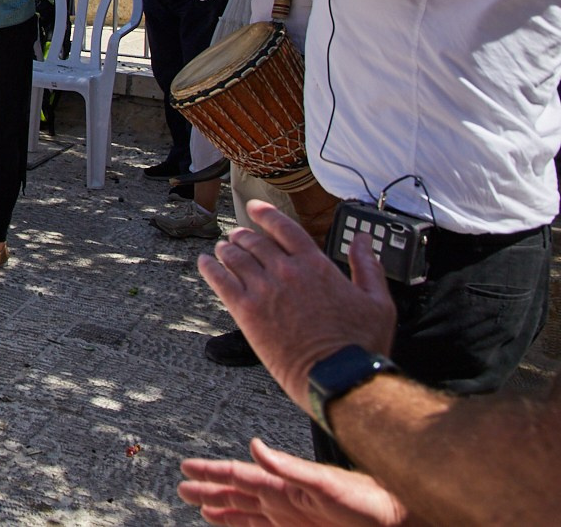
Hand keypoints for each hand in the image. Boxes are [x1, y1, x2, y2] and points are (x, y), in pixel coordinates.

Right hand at [179, 438, 408, 525]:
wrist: (395, 520)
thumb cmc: (364, 499)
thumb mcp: (323, 482)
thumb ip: (288, 466)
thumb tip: (255, 445)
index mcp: (281, 485)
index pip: (237, 476)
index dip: (211, 472)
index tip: (187, 468)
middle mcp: (281, 498)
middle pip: (236, 493)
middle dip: (209, 490)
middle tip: (184, 488)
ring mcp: (290, 515)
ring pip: (246, 511)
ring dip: (223, 509)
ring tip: (202, 508)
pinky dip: (244, 526)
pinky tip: (236, 525)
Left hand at [196, 201, 396, 411]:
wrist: (338, 376)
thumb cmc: (360, 344)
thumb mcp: (377, 301)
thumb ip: (367, 266)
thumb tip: (364, 240)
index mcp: (315, 264)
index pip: (283, 227)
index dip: (265, 214)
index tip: (254, 208)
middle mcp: (286, 271)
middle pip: (255, 241)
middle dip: (244, 236)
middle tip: (238, 237)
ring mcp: (263, 289)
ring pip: (235, 256)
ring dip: (227, 249)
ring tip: (223, 249)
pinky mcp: (246, 311)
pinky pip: (219, 280)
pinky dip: (209, 267)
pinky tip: (205, 263)